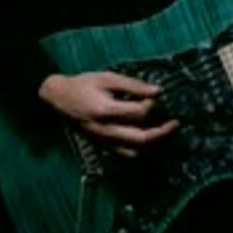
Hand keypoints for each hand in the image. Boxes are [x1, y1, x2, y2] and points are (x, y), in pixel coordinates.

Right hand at [38, 71, 178, 157]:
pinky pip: (125, 153)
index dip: (151, 104)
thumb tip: (158, 92)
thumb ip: (133, 86)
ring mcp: (103, 141)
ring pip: (135, 150)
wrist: (57, 99)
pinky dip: (138, 148)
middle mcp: (105, 130)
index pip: (139, 113)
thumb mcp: (107, 78)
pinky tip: (145, 137)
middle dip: (162, 132)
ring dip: (152, 142)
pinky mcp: (101, 146)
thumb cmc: (83, 85)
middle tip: (175, 123)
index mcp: (105, 111)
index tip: (153, 96)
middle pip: (141, 139)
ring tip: (162, 130)